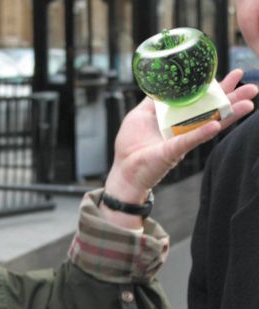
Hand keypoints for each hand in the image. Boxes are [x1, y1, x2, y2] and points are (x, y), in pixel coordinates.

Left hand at [103, 69, 257, 227]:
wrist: (124, 169)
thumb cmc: (130, 144)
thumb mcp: (139, 115)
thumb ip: (154, 101)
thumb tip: (164, 83)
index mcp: (177, 117)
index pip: (200, 100)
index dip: (215, 89)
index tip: (233, 76)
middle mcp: (183, 127)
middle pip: (211, 110)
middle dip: (232, 98)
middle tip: (253, 87)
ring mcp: (181, 139)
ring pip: (208, 124)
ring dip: (229, 114)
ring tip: (249, 104)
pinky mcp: (173, 151)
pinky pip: (189, 141)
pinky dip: (201, 133)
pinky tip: (216, 126)